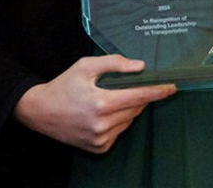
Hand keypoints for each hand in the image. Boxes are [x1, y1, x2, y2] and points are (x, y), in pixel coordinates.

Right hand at [12, 55, 175, 153]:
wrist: (41, 112)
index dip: (157, 91)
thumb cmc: (64, 85)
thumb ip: (114, 64)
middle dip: (139, 97)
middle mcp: (103, 124)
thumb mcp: (85, 66)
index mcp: (101, 102)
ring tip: (109, 100)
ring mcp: (101, 139)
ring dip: (128, 109)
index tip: (172, 87)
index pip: (138, 96)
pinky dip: (118, 122)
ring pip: (129, 121)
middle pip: (136, 109)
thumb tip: (140, 67)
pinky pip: (119, 132)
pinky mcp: (99, 148)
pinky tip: (102, 114)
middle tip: (130, 87)